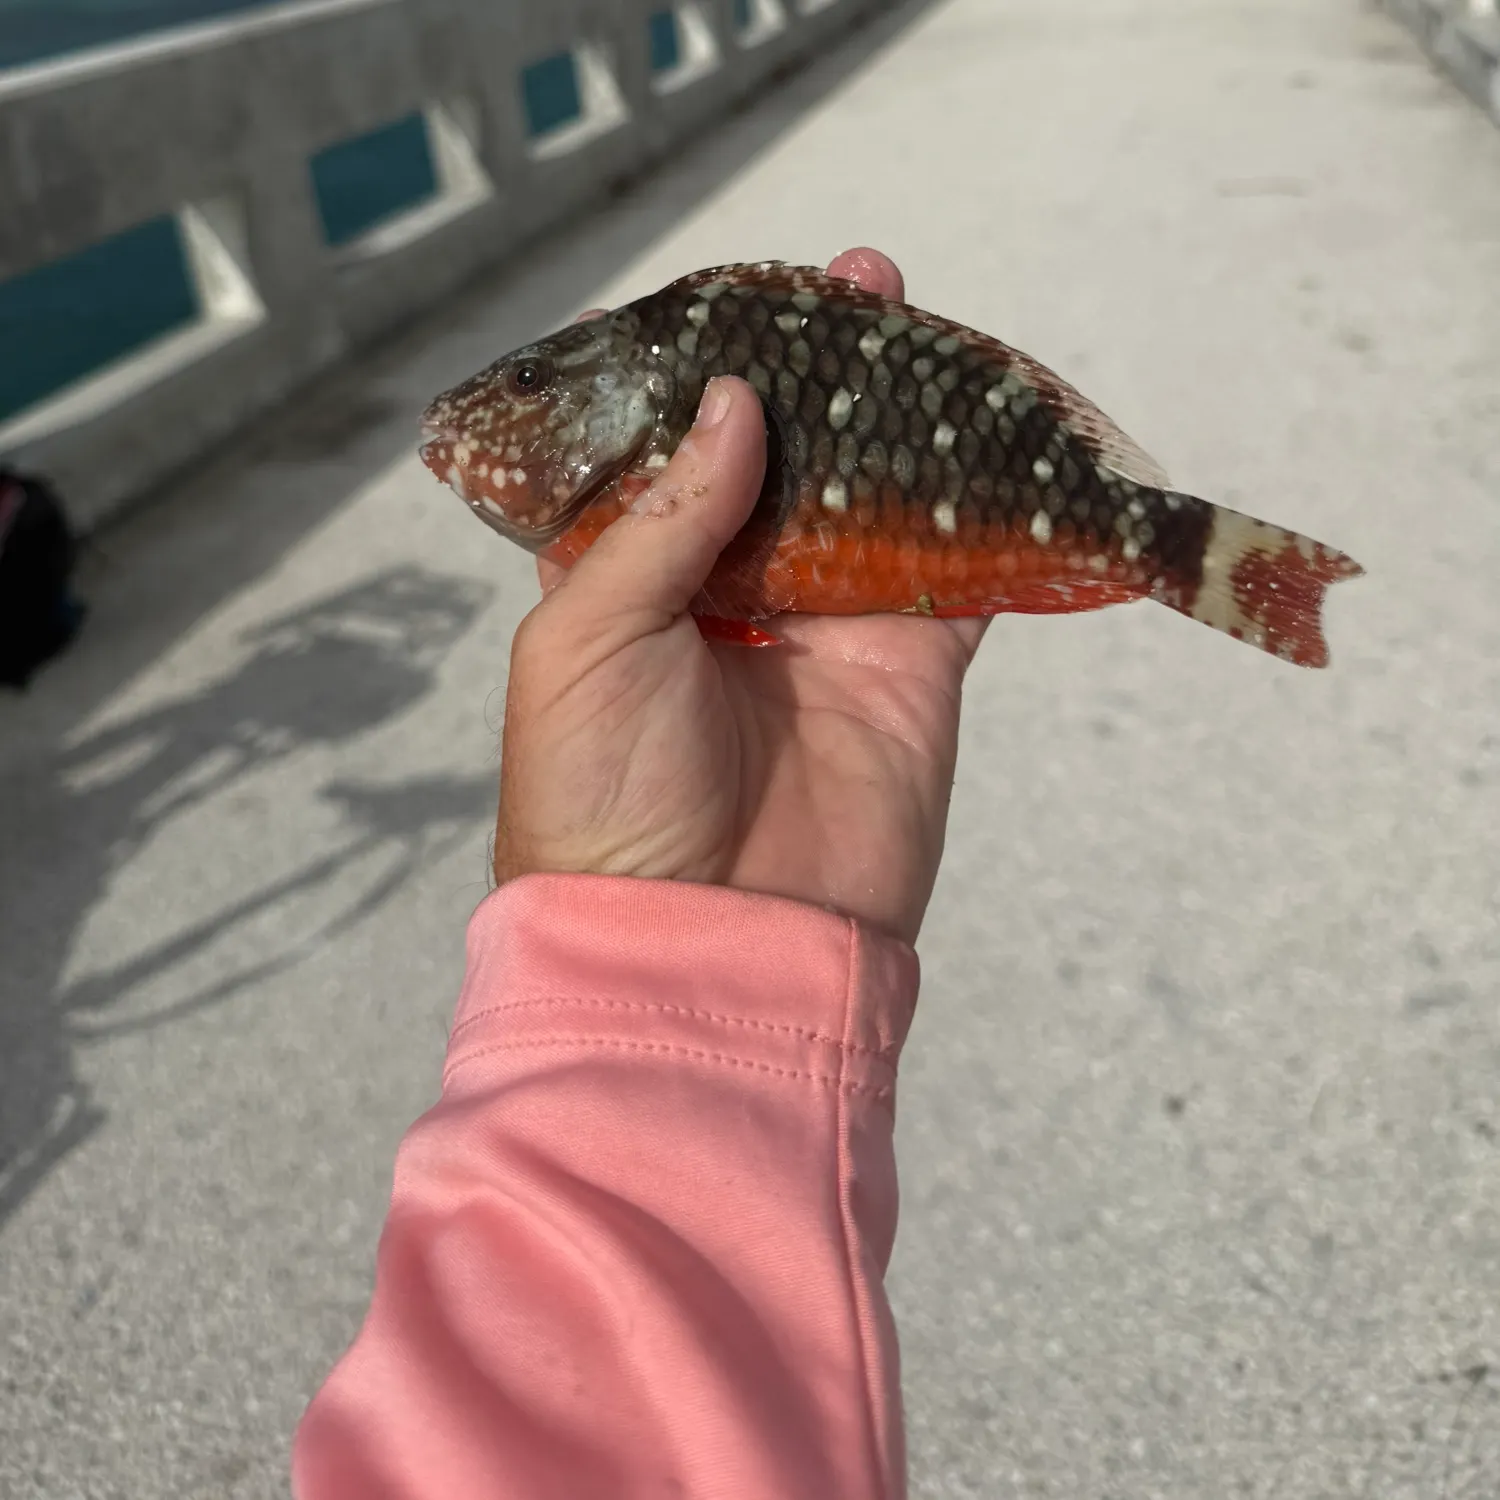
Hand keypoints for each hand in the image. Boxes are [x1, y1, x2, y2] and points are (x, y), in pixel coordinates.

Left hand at [494, 250, 984, 945]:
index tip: (723, 305)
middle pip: (781, 462)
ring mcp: (827, 630)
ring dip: (896, 414)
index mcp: (632, 585)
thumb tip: (732, 400)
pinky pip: (958, 572)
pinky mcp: (909, 670)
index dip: (693, 381)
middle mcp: (731, 598)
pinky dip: (982, 506)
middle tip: (850, 286)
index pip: (665, 459)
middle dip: (811, 375)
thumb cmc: (605, 798)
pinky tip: (992, 421)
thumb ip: (662, 516)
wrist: (712, 944)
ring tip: (912, 315)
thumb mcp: (587, 639)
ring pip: (873, 496)